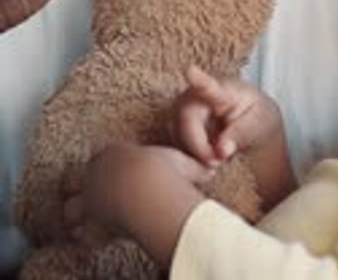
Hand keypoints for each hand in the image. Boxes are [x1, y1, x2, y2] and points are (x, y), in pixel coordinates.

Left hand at [65, 143, 208, 266]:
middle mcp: (96, 175)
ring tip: (85, 223)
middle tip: (91, 197)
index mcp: (114, 154)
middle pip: (73, 180)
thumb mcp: (183, 164)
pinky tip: (96, 241)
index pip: (101, 157)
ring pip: (69, 210)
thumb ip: (192, 167)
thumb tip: (209, 170)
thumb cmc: (166, 173)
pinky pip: (81, 235)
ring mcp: (90, 200)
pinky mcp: (91, 226)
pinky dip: (87, 238)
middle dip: (78, 188)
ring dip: (77, 215)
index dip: (105, 167)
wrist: (149, 192)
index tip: (115, 175)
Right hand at [171, 66, 294, 207]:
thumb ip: (242, 133)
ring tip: (215, 161)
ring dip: (193, 154)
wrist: (250, 125)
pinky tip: (203, 161)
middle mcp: (196, 94)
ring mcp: (182, 109)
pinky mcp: (175, 125)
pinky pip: (173, 144)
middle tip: (217, 163)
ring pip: (175, 134)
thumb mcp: (260, 124)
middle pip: (184, 119)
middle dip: (198, 146)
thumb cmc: (257, 118)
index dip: (199, 80)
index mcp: (223, 89)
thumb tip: (221, 150)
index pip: (209, 85)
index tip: (191, 71)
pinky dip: (188, 157)